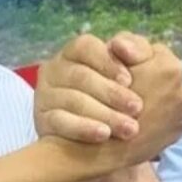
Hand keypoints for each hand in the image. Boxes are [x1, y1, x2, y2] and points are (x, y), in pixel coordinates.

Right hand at [34, 32, 155, 142]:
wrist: (108, 135)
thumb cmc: (124, 91)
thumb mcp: (136, 66)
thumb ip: (136, 49)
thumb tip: (121, 46)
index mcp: (75, 52)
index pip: (85, 47)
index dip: (107, 62)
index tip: (129, 80)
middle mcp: (55, 70)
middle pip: (80, 76)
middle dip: (111, 92)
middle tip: (137, 108)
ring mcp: (46, 95)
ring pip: (72, 101)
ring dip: (104, 114)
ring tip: (129, 127)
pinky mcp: (44, 121)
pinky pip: (61, 123)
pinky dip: (83, 128)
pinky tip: (103, 135)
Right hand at [113, 42, 181, 166]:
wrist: (107, 148)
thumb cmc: (106, 101)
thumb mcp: (111, 64)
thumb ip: (124, 48)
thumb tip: (122, 43)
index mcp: (171, 69)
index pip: (154, 51)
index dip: (134, 57)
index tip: (122, 70)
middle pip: (164, 73)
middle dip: (149, 76)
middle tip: (128, 85)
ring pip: (167, 94)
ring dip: (155, 96)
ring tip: (133, 103)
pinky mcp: (178, 131)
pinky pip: (168, 114)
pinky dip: (157, 114)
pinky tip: (138, 118)